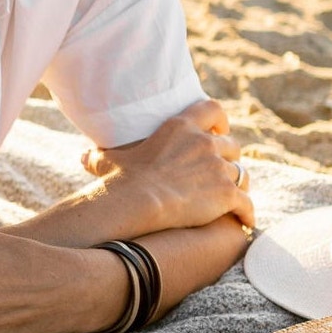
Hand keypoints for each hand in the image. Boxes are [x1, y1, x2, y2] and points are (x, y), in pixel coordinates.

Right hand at [82, 100, 253, 231]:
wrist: (137, 201)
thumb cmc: (121, 179)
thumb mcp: (107, 161)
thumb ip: (99, 157)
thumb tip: (84, 158)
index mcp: (180, 127)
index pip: (212, 109)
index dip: (219, 120)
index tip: (217, 131)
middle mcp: (204, 142)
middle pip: (232, 145)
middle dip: (229, 157)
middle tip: (221, 170)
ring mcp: (218, 168)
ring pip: (242, 173)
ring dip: (239, 183)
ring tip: (233, 196)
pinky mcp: (227, 194)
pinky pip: (247, 204)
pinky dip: (247, 214)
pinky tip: (244, 222)